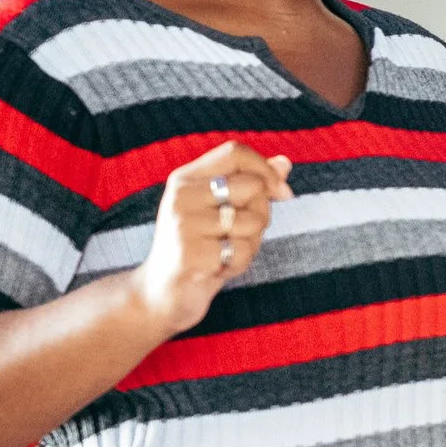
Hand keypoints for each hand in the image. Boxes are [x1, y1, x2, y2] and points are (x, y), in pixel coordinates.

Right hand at [129, 142, 294, 335]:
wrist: (161, 294)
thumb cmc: (200, 248)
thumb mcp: (222, 212)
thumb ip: (251, 185)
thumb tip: (285, 163)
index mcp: (186, 178)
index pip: (235, 152)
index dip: (266, 169)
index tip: (282, 193)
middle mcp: (181, 195)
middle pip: (253, 186)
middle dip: (263, 213)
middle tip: (239, 234)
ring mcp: (183, 224)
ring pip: (254, 220)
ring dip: (251, 243)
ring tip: (224, 252)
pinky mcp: (190, 253)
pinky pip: (242, 251)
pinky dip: (240, 264)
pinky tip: (217, 268)